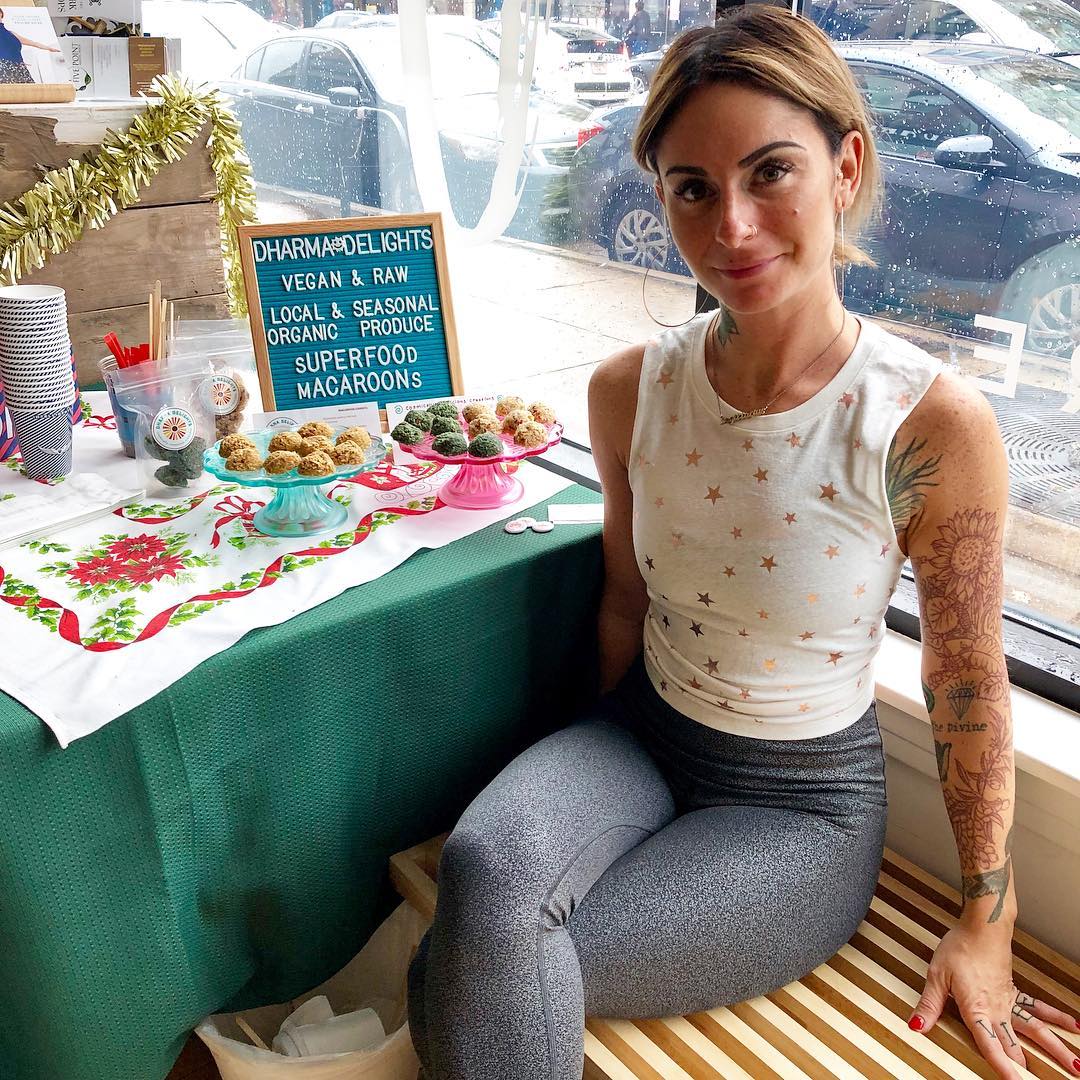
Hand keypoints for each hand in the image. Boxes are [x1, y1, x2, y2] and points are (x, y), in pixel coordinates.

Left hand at [909, 923, 1079, 1077]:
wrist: (983, 926)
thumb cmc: (959, 946)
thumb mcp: (937, 975)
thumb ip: (929, 1004)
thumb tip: (917, 1026)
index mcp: (977, 1009)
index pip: (989, 1045)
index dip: (1002, 1067)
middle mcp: (998, 1010)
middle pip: (1015, 1046)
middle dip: (1026, 1069)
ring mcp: (1009, 1002)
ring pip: (1037, 1031)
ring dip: (1056, 1049)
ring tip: (1074, 1068)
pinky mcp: (1014, 993)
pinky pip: (1039, 1009)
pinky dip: (1057, 1018)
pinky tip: (1073, 1026)